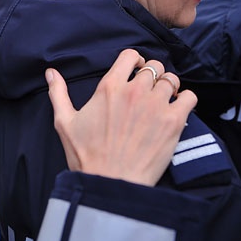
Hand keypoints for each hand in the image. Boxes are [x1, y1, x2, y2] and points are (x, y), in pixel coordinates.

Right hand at [46, 49, 195, 186]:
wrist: (110, 184)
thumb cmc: (86, 156)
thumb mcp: (65, 122)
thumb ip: (58, 93)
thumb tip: (51, 73)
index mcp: (109, 87)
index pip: (130, 56)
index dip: (134, 60)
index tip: (134, 70)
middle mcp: (135, 91)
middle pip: (154, 66)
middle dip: (152, 75)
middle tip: (150, 89)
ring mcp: (156, 105)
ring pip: (171, 80)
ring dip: (168, 87)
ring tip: (164, 99)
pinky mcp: (173, 122)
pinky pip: (189, 97)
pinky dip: (185, 99)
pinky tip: (177, 109)